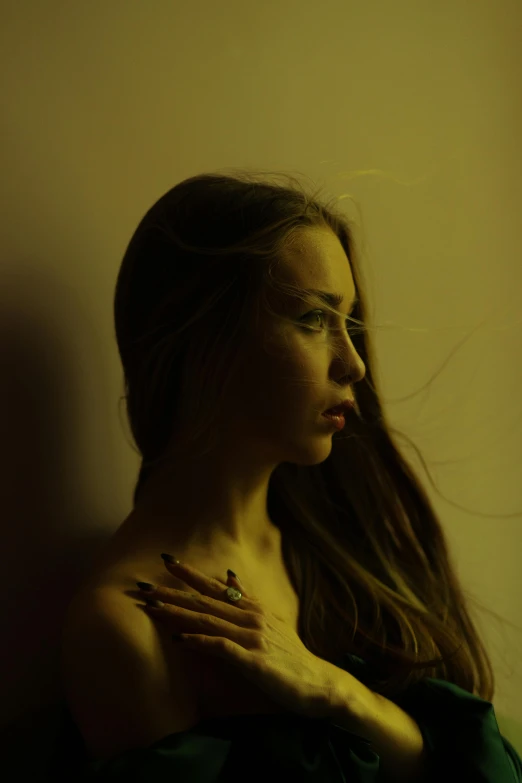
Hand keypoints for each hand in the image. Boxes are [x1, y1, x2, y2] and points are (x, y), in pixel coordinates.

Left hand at [136, 555, 344, 719]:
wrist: (319, 683)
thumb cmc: (291, 655)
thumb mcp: (270, 620)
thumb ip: (248, 598)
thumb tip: (229, 575)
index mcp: (252, 607)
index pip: (214, 586)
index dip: (190, 574)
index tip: (167, 561)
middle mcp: (250, 617)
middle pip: (205, 600)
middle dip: (173, 592)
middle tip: (145, 584)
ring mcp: (252, 637)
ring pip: (208, 620)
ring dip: (179, 613)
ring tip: (153, 607)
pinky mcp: (253, 660)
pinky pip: (221, 647)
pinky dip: (200, 641)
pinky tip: (180, 640)